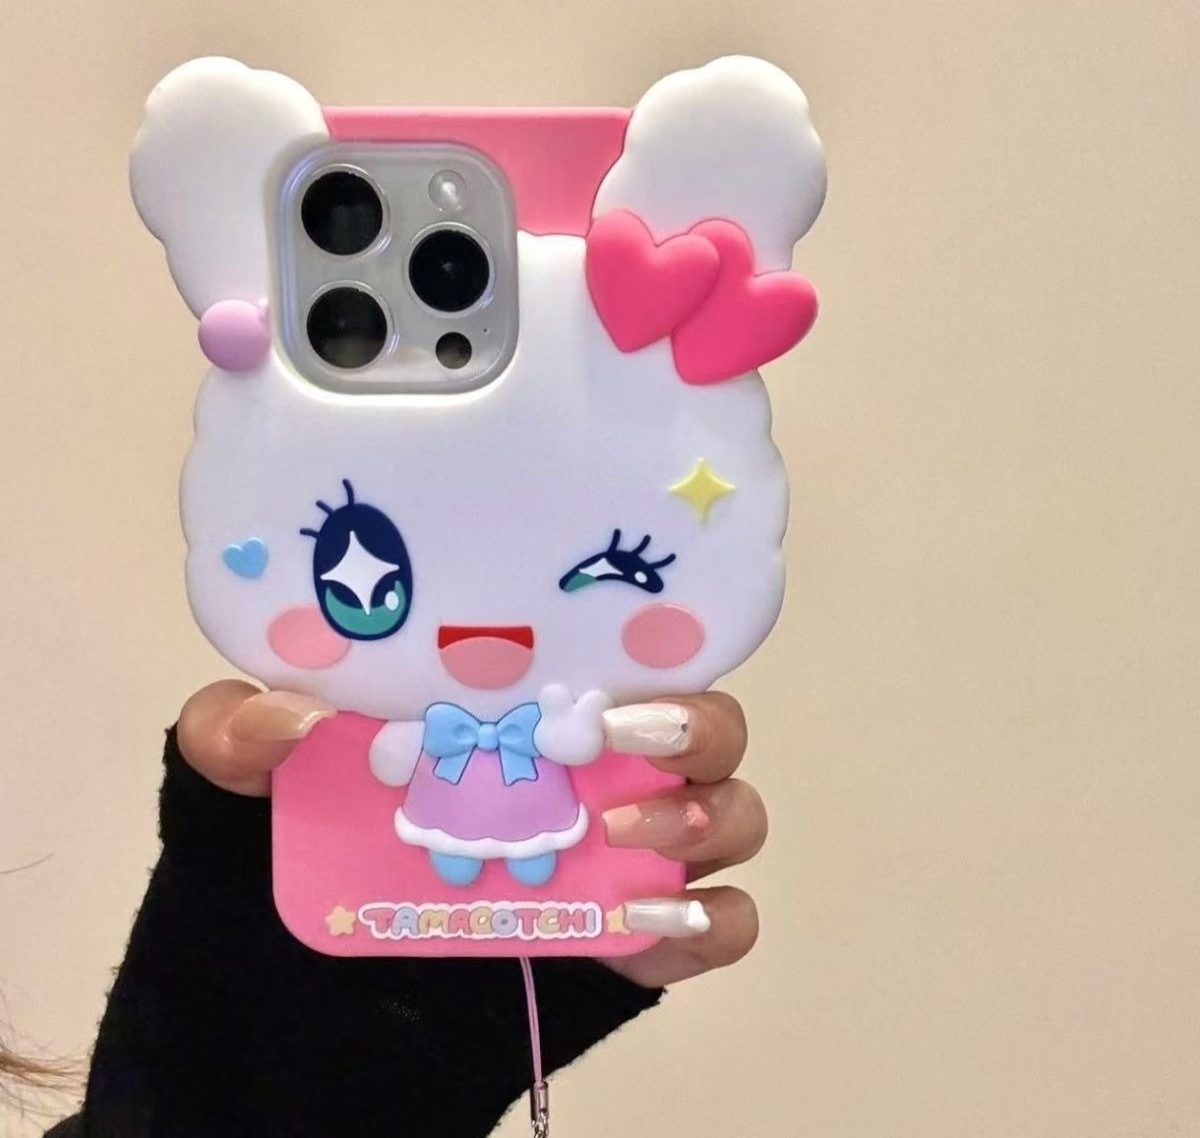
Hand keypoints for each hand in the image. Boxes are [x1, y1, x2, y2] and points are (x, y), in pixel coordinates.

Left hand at [177, 682, 766, 989]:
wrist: (312, 979)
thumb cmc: (303, 840)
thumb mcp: (246, 778)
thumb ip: (239, 733)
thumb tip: (290, 717)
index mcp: (538, 705)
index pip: (631, 654)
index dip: (644, 651)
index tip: (600, 670)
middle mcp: (609, 766)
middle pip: (709, 728)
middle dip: (693, 729)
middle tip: (618, 742)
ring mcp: (635, 853)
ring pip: (734, 816)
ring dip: (705, 820)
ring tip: (625, 834)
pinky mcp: (642, 940)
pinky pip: (722, 925)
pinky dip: (708, 922)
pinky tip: (645, 921)